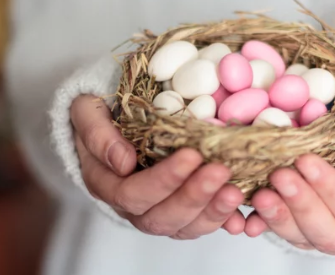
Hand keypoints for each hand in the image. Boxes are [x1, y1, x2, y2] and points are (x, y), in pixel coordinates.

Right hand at [71, 95, 244, 238]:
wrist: (114, 123)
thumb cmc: (102, 116)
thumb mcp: (88, 113)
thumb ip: (97, 134)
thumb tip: (122, 161)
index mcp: (107, 184)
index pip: (133, 193)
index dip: (163, 179)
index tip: (191, 155)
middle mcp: (132, 206)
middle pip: (161, 217)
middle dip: (193, 196)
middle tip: (220, 171)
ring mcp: (158, 210)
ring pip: (184, 227)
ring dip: (212, 212)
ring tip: (235, 191)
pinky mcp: (181, 210)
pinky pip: (200, 224)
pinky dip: (222, 221)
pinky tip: (240, 215)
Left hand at [245, 110, 334, 254]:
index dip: (331, 190)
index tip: (305, 160)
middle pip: (330, 235)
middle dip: (302, 205)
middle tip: (279, 175)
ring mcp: (326, 231)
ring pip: (302, 237)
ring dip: (280, 217)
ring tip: (260, 194)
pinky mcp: (301, 227)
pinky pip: (282, 232)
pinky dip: (265, 223)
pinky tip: (250, 213)